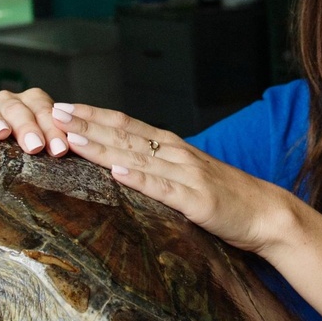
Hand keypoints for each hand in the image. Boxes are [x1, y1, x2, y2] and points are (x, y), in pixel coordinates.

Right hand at [0, 88, 71, 155]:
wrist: (5, 160)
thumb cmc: (37, 154)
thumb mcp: (52, 147)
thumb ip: (63, 146)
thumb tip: (87, 158)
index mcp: (33, 104)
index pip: (44, 108)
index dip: (52, 127)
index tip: (60, 149)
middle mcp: (9, 105)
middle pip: (17, 109)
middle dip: (28, 127)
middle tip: (36, 147)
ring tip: (2, 133)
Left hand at [48, 102, 293, 256]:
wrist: (267, 213)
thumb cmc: (226, 195)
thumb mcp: (188, 174)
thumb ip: (158, 166)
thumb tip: (121, 162)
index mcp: (171, 147)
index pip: (126, 125)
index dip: (94, 115)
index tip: (64, 107)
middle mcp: (176, 154)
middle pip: (124, 136)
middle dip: (87, 124)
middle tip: (55, 112)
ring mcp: (187, 175)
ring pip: (137, 157)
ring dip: (103, 146)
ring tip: (73, 138)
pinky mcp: (197, 200)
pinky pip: (164, 189)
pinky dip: (140, 179)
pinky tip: (117, 172)